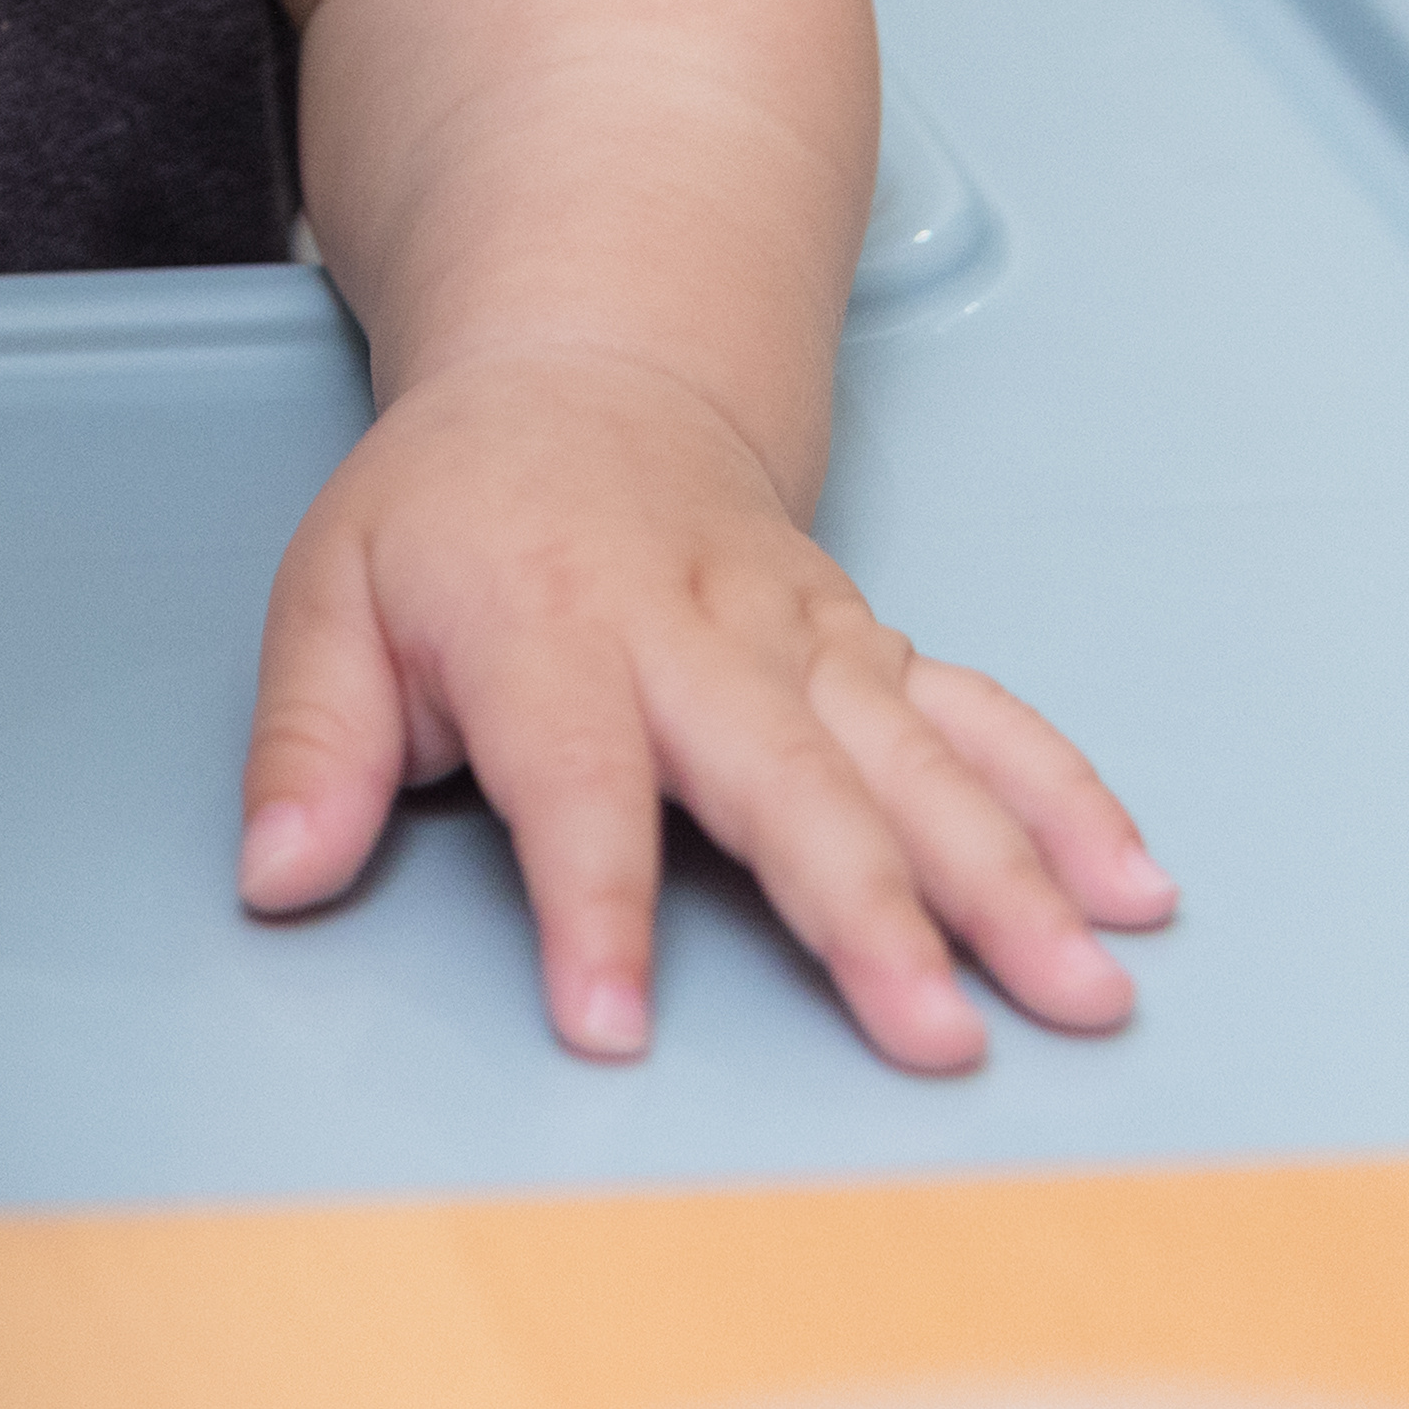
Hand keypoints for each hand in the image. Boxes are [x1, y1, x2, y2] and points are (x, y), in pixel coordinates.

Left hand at [237, 342, 1167, 1072]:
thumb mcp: (329, 595)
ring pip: (918, 758)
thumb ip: (308, 744)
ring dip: (1008, 877)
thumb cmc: (450, 510)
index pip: (573, 781)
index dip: (592, 904)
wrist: (581, 370)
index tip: (612, 1022)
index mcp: (548, 626)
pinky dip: (1066, 797)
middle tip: (934, 1038)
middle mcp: (698, 631)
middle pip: (791, 779)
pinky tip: (1132, 887)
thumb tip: (276, 875)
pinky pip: (983, 718)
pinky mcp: (872, 646)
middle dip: (871, 912)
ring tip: (1080, 991)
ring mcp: (806, 636)